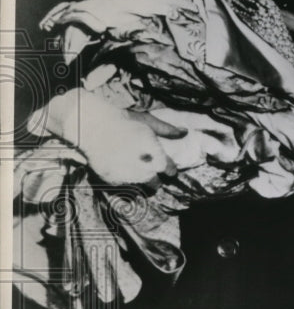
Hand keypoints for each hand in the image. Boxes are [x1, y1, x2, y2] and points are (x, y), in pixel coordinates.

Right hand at [29, 88, 186, 185]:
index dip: (169, 169)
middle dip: (154, 179)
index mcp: (157, 157)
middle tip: (148, 172)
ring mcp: (128, 178)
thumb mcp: (148, 121)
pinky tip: (119, 170)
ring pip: (139, 187)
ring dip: (139, 182)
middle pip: (155, 184)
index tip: (167, 169)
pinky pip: (122, 186)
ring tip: (133, 172)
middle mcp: (145, 171)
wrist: (93, 126)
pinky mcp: (113, 182)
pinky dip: (123, 180)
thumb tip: (185, 132)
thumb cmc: (123, 121)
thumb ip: (167, 130)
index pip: (169, 171)